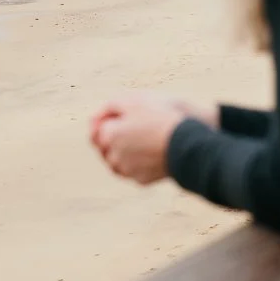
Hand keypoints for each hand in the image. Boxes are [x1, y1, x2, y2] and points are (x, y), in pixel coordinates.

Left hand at [89, 91, 217, 184]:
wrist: (187, 142)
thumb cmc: (160, 116)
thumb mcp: (133, 100)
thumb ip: (109, 107)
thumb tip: (93, 119)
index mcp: (109, 135)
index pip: (96, 130)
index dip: (109, 122)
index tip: (126, 118)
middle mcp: (114, 155)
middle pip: (105, 148)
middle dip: (113, 140)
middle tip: (134, 129)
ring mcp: (128, 170)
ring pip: (117, 163)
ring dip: (122, 154)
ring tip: (141, 141)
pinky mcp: (142, 180)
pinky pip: (134, 171)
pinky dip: (138, 164)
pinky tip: (150, 153)